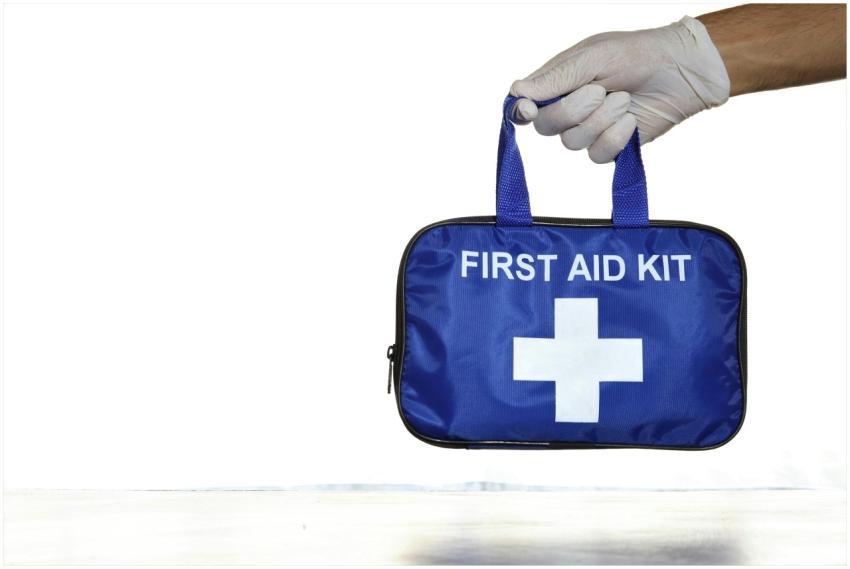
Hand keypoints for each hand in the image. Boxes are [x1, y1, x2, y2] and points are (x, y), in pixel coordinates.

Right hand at [510, 16, 729, 162]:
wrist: (682, 72)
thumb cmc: (637, 54)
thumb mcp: (593, 58)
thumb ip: (556, 78)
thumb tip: (517, 91)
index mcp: (558, 82)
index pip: (525, 104)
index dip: (522, 112)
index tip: (529, 111)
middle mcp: (568, 108)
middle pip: (546, 127)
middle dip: (572, 111)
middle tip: (600, 91)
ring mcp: (589, 129)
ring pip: (572, 143)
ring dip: (600, 120)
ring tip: (624, 99)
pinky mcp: (610, 146)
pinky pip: (597, 155)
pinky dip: (615, 138)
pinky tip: (630, 121)